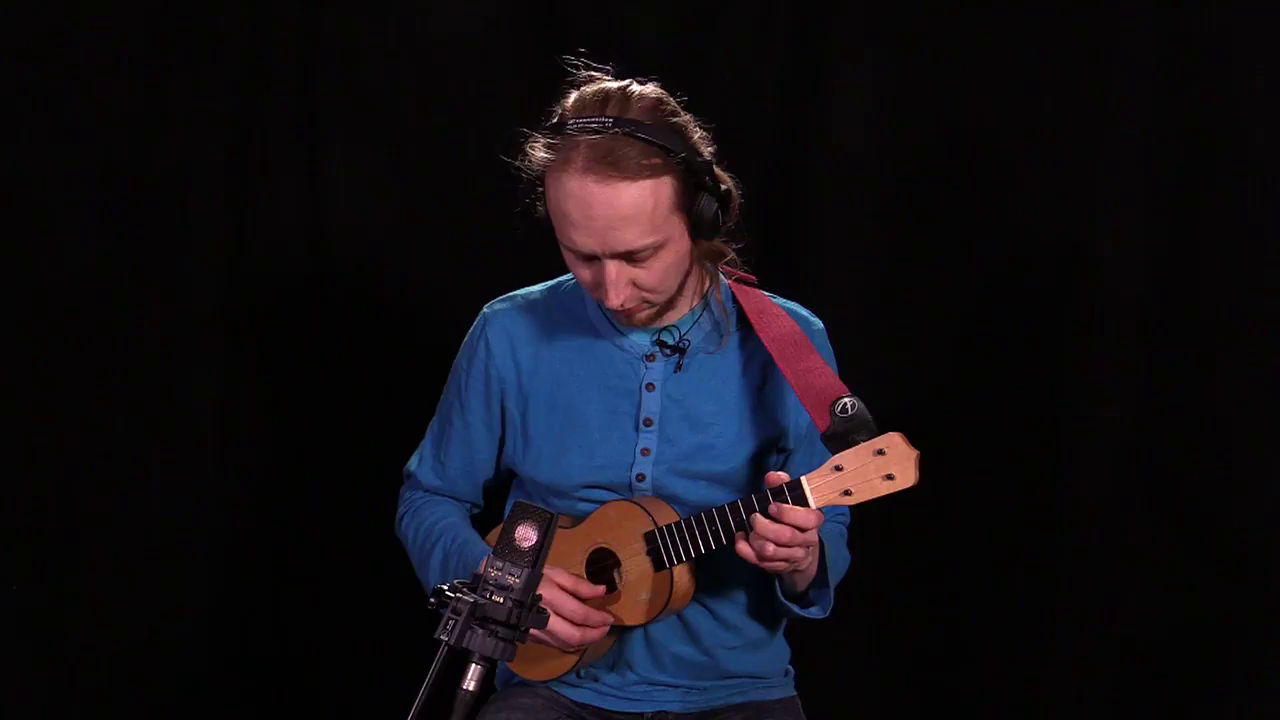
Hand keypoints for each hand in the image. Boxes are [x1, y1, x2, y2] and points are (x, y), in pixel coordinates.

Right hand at [525, 566, 614, 651]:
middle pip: (574, 636)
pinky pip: (554, 644)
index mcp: (549, 597)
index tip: (609, 617)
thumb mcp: (553, 572)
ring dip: (584, 641)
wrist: (496, 586)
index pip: (580, 615)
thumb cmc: (527, 575)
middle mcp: (542, 618)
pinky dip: (569, 641)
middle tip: (605, 628)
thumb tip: (602, 591)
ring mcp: (534, 630)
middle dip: (594, 635)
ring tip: (594, 632)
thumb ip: (578, 584)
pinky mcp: (530, 637)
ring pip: (564, 644)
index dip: (598, 619)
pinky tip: (576, 634)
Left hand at [734, 471, 824, 592]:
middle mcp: (806, 540)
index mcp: (813, 521)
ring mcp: (793, 556)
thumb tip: (772, 476)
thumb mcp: (790, 499)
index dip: (788, 513)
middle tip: (754, 518)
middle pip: (786, 537)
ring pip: (772, 552)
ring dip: (756, 540)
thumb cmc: (792, 517)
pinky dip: (746, 551)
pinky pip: (760, 562)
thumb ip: (782, 485)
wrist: (800, 547)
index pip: (808, 519)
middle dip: (765, 526)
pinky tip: (740, 540)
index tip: (771, 506)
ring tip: (749, 530)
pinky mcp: (779, 567)